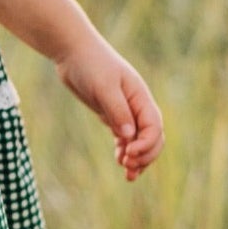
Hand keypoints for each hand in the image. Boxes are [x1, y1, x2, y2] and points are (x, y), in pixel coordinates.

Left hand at [53, 29, 164, 180]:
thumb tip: (129, 136)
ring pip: (139, 140)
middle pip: (153, 137)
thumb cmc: (90, 64)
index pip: (154, 127)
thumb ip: (117, 111)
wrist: (73, 52)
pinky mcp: (112, 114)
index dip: (146, 145)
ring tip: (128, 175)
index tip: (129, 154)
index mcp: (141, 97)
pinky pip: (125, 138)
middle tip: (128, 168)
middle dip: (145, 155)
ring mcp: (126, 111)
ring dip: (137, 158)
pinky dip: (125, 151)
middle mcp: (137, 105)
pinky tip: (120, 161)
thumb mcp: (104, 86)